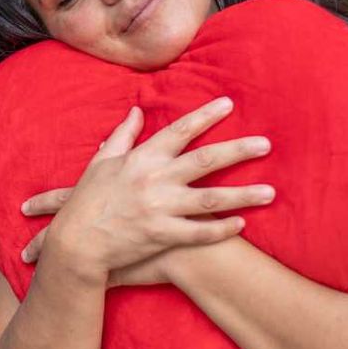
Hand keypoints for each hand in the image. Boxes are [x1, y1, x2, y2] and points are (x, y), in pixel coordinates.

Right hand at [19, 98, 274, 277]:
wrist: (76, 243)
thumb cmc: (87, 201)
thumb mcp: (101, 163)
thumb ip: (122, 136)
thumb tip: (137, 112)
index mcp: (141, 159)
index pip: (179, 131)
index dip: (205, 116)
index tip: (229, 105)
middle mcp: (154, 180)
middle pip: (204, 161)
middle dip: (238, 151)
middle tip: (266, 145)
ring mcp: (160, 209)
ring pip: (210, 199)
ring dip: (243, 196)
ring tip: (271, 193)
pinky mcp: (162, 235)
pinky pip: (199, 233)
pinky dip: (221, 230)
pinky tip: (242, 226)